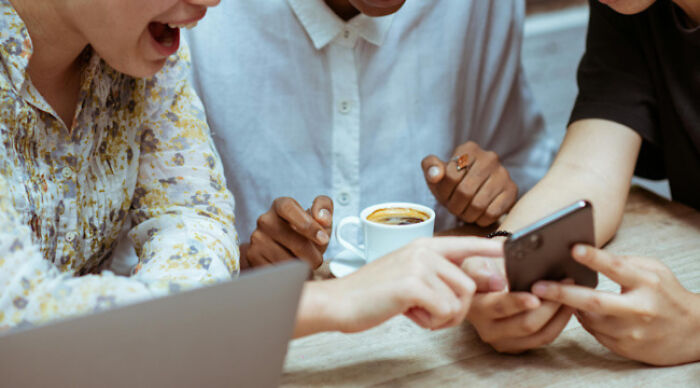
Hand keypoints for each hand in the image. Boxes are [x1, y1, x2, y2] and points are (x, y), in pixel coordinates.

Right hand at [245, 196, 331, 268]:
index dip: (308, 224)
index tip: (323, 239)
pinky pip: (275, 270)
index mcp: (281, 206)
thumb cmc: (303, 232)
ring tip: (305, 266)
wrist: (279, 248)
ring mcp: (257, 238)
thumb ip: (325, 207)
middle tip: (318, 260)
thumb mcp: (318, 217)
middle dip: (311, 254)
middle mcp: (266, 220)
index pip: (289, 209)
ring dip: (300, 268)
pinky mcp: (252, 256)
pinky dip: (288, 275)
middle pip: (292, 239)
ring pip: (285, 258)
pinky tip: (293, 272)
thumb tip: (322, 218)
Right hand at [314, 237, 502, 333]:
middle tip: (431, 313)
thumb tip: (481, 281)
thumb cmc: (373, 293)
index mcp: (423, 245)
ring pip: (459, 300)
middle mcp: (424, 250)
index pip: (466, 244)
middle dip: (457, 309)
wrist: (340, 302)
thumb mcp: (409, 278)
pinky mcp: (412, 284)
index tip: (509, 253)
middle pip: (469, 285)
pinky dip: (430, 322)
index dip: (490, 250)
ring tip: (417, 312)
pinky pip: (444, 312)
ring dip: (443, 317)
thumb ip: (439, 277)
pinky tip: (408, 314)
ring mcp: (418, 265)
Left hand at [422, 141, 516, 225]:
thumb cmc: (453, 183)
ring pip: (478, 204)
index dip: (444, 192)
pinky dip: (481, 220)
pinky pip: (492, 213)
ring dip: (466, 215)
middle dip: (455, 205)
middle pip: (464, 191)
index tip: (445, 195)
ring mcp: (503, 173)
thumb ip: (430, 167)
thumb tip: (435, 174)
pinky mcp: (512, 190)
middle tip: (454, 208)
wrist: (476, 194)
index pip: (450, 175)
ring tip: (465, 212)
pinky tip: (478, 215)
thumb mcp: (437, 173)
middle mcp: (489, 157)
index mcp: (469, 149)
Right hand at [461, 255, 574, 352]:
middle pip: (526, 324)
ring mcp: (504, 341)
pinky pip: (545, 337)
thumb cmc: (482, 271)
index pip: (499, 307)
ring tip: (570, 292)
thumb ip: (481, 273)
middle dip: (550, 305)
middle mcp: (487, 329)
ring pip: (540, 334)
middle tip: (566, 284)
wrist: (481, 288)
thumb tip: (497, 283)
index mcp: (475, 307)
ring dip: (559, 313)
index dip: (518, 303)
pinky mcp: (518, 346)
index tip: (535, 298)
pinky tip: (567, 305)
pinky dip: (560, 321)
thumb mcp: (474, 264)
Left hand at [532, 245, 699, 365]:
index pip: (617, 268)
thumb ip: (623, 262)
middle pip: (594, 302)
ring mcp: (631, 332)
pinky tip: (580, 310)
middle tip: (537, 286)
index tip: (573, 248)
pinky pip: (593, 332)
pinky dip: (584, 320)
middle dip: (562, 293)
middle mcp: (638, 309)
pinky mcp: (624, 348)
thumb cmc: (666, 294)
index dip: (594, 258)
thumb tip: (587, 256)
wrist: (693, 333)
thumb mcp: (653, 270)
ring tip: (559, 295)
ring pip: (588, 319)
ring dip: (570, 306)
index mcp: (647, 283)